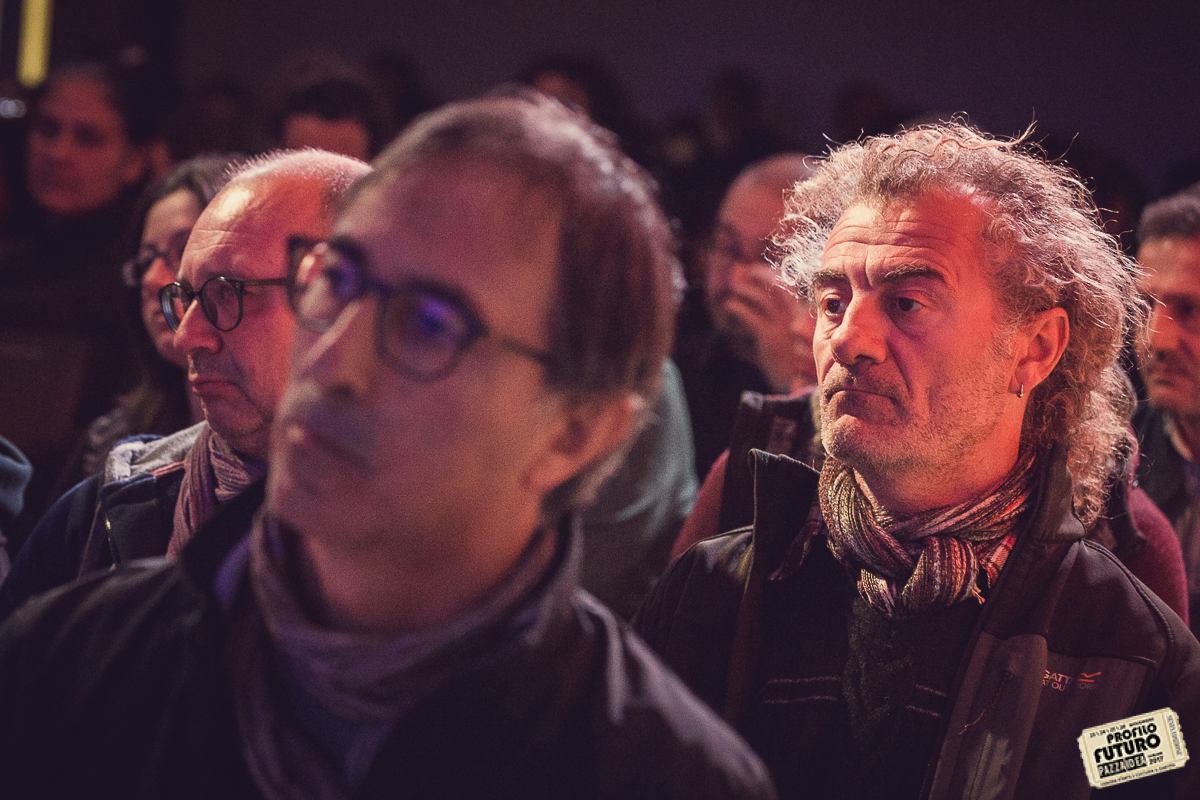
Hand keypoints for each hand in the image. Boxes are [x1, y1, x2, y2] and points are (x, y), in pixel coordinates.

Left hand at [719, 262, 815, 391]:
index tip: (760, 270)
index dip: (775, 277)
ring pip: (764, 299)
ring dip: (748, 290)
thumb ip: (795, 328)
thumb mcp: (801, 345)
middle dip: (763, 276)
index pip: (792, 288)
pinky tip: (730, 306)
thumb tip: (786, 316)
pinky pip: (752, 317)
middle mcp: (798, 317)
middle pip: (780, 288)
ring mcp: (785, 328)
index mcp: (807, 316)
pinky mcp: (771, 339)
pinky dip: (739, 308)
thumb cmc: (801, 367)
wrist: (802, 389)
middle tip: (747, 270)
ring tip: (735, 287)